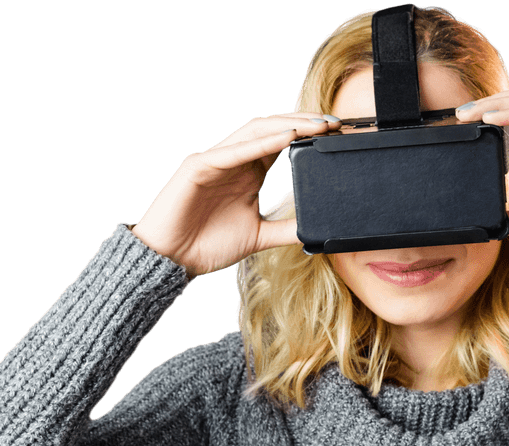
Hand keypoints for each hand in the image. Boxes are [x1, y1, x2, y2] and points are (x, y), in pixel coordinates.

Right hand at [130, 113, 339, 278]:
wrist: (172, 260)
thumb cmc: (209, 244)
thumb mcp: (260, 236)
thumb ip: (286, 228)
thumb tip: (315, 228)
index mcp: (250, 172)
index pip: (282, 143)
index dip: (308, 135)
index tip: (336, 135)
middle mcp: (235, 160)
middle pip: (273, 129)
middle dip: (304, 123)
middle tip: (335, 123)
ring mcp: (216, 160)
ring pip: (255, 131)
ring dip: (288, 125)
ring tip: (316, 124)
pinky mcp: (199, 167)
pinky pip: (234, 151)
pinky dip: (261, 143)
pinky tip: (286, 138)